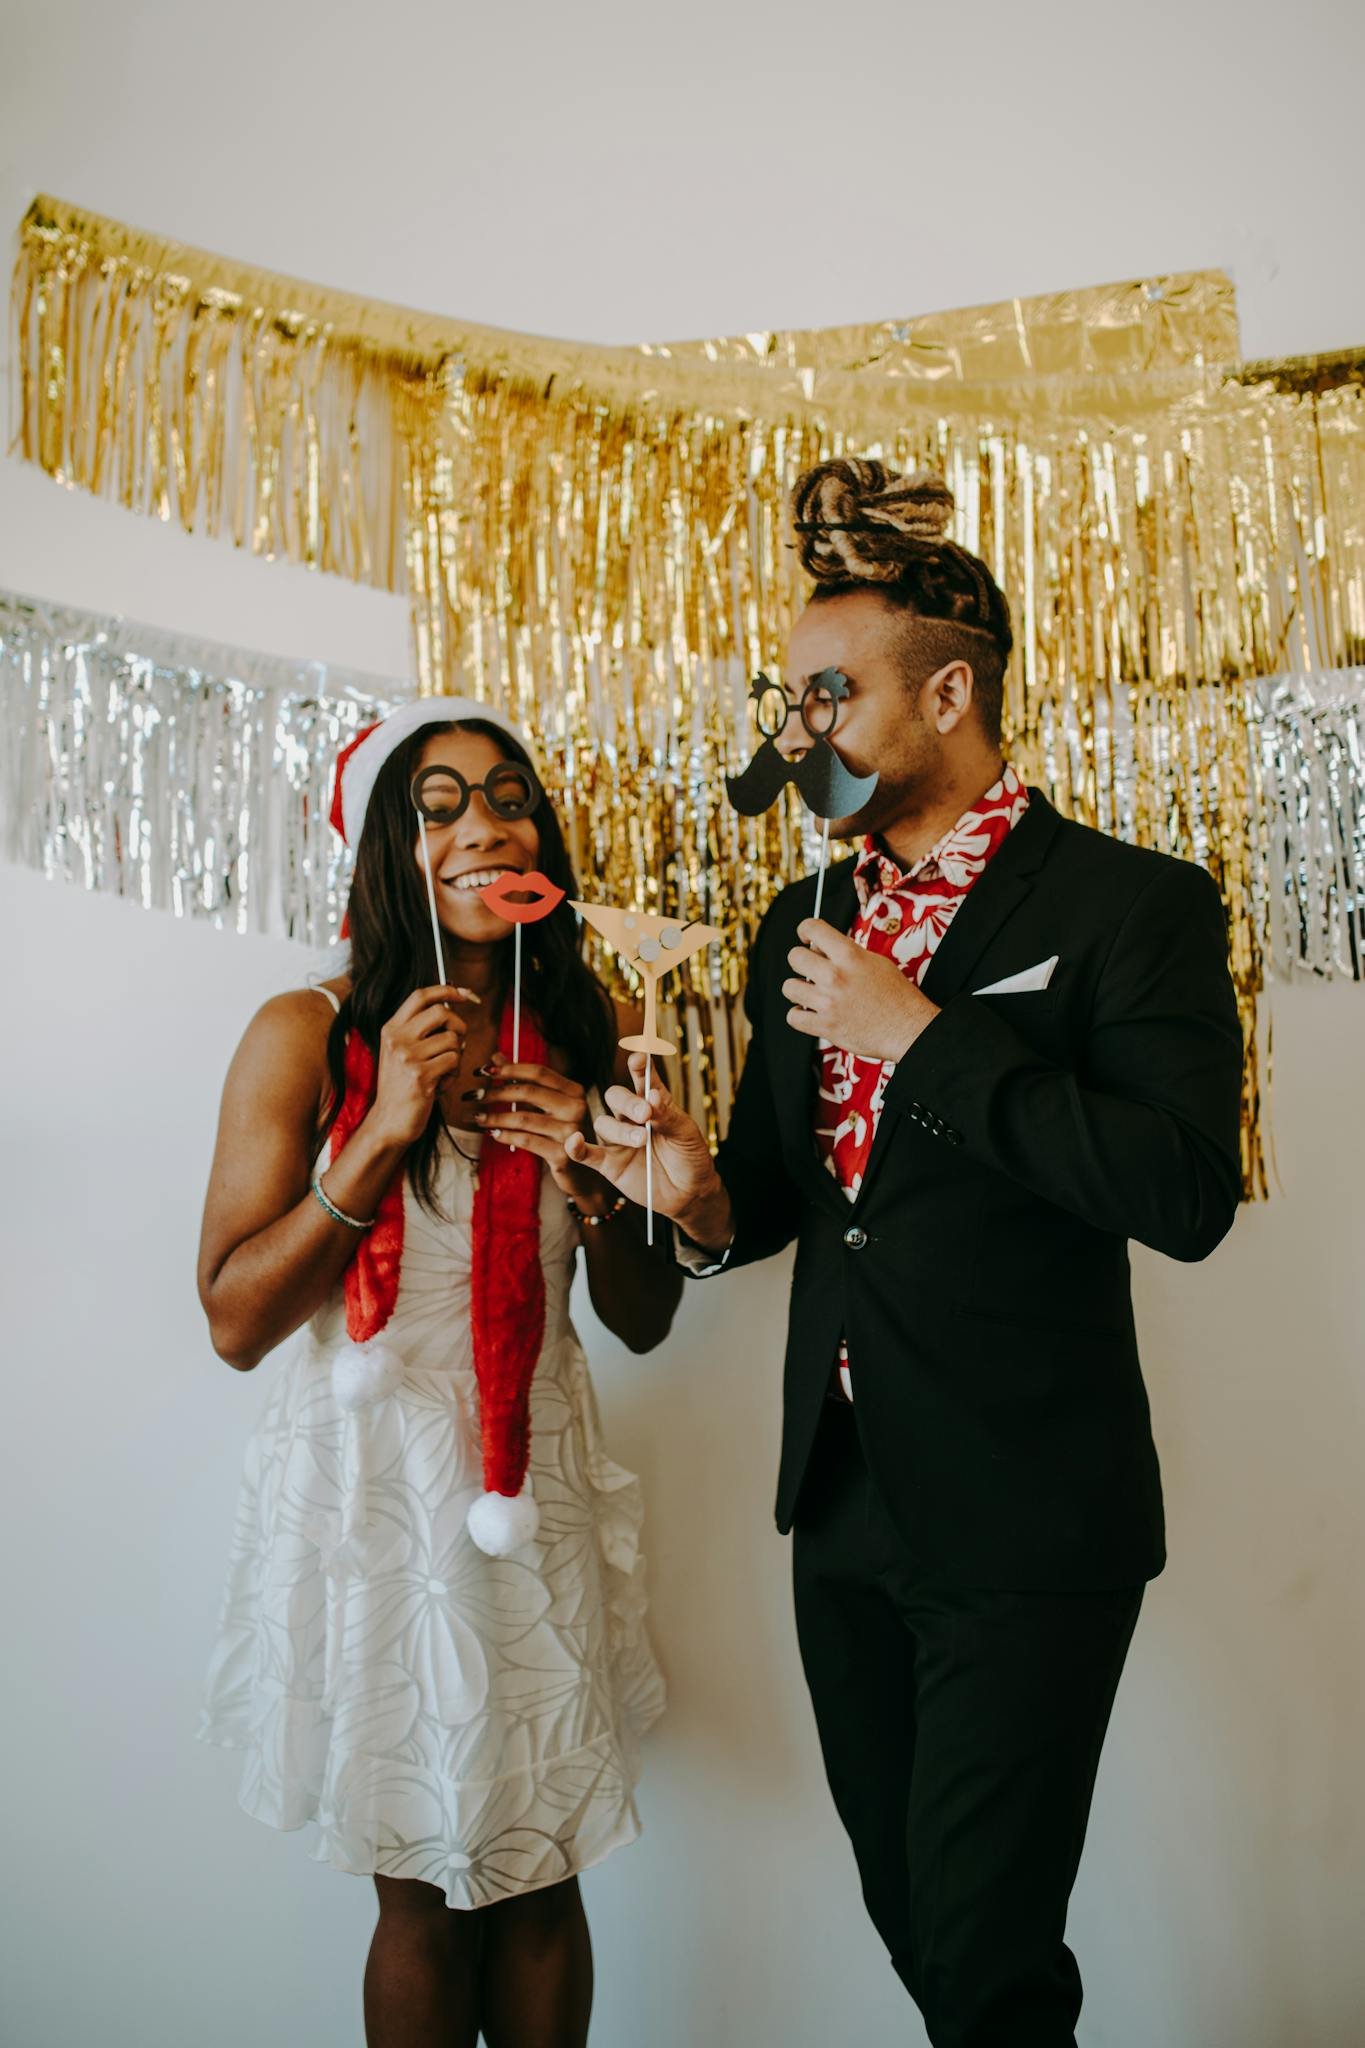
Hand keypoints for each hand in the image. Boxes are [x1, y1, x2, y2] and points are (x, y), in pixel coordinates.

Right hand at [366, 985, 478, 1147]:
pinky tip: (441, 1084)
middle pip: (441, 1012)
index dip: (446, 990)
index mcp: (391, 1029)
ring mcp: (407, 1056)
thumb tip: (451, 1002)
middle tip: (457, 1043)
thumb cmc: (402, 1087)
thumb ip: (420, 1029)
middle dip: (459, 1026)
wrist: (389, 1122)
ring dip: (456, 1056)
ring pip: (452, 1039)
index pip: (420, 996)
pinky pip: (454, 1061)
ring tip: (443, 1072)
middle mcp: (396, 1039)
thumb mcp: (402, 1052)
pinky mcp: (420, 1075)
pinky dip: (454, 1073)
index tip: (465, 994)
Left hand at [467, 1056, 605, 1199]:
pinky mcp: (562, 1155)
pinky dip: (505, 1136)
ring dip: (494, 1117)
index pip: (539, 1072)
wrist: (586, 1172)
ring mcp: (571, 1132)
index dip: (509, 1069)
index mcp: (574, 1091)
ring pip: (523, 1118)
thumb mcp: (550, 1105)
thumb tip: (496, 1057)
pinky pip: (526, 1140)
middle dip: (495, 1092)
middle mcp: (576, 1108)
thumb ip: (524, 1081)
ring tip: (477, 1117)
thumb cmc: (564, 1134)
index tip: (483, 1071)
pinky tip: (492, 1133)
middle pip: (528, 1092)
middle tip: (473, 1095)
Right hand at [564, 1054, 724, 1225]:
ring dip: (620, 1130)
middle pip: (616, 1098)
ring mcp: (618, 1140)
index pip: (643, 1079)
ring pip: (604, 1124)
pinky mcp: (609, 1164)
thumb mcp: (687, 1134)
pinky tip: (574, 1141)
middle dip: (628, 1103)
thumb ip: (669, 1115)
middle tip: (646, 1114)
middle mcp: (632, 1118)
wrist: (689, 1194)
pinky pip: (586, 1154)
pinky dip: (576, 1147)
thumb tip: (652, 1096)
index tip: (639, 1058)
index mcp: (654, 1103)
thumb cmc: (690, 1158)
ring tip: (642, 1141)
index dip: (639, 1067)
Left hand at [783, 919, 937, 1060]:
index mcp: (850, 956)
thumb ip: (847, 953)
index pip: (812, 928)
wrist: (909, 1029)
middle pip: (795, 957)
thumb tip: (821, 948)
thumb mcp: (876, 962)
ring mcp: (828, 1002)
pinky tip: (810, 1012)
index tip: (805, 937)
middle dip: (801, 961)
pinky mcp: (825, 1026)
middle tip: (810, 969)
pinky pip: (793, 1017)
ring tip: (811, 993)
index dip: (805, 930)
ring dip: (799, 989)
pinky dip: (799, 1015)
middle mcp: (835, 976)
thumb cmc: (897, 996)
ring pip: (789, 987)